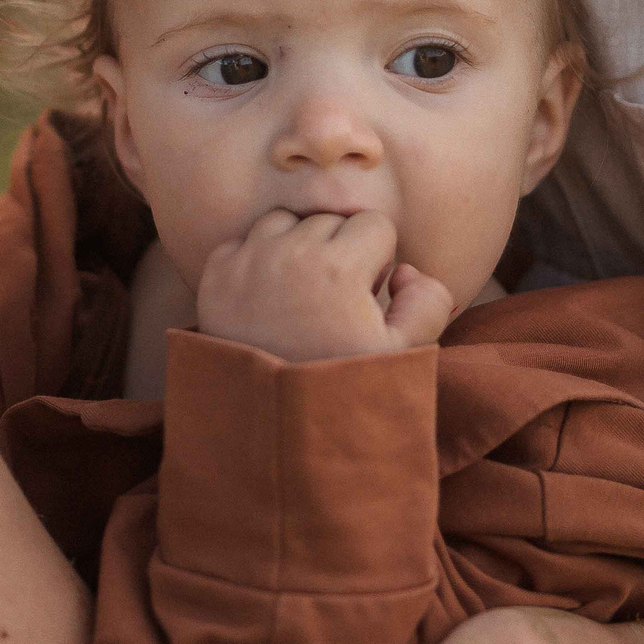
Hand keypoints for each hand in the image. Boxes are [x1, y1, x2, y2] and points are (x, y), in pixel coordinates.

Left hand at [195, 210, 451, 363]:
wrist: (268, 423)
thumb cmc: (339, 387)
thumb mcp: (403, 357)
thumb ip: (427, 304)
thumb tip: (407, 270)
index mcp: (340, 268)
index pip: (374, 224)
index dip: (378, 259)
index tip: (366, 293)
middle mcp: (291, 253)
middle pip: (330, 220)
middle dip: (340, 250)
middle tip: (335, 299)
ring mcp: (248, 262)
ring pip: (285, 221)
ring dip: (297, 245)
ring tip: (302, 292)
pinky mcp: (216, 276)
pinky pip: (243, 240)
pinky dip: (256, 258)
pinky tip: (267, 295)